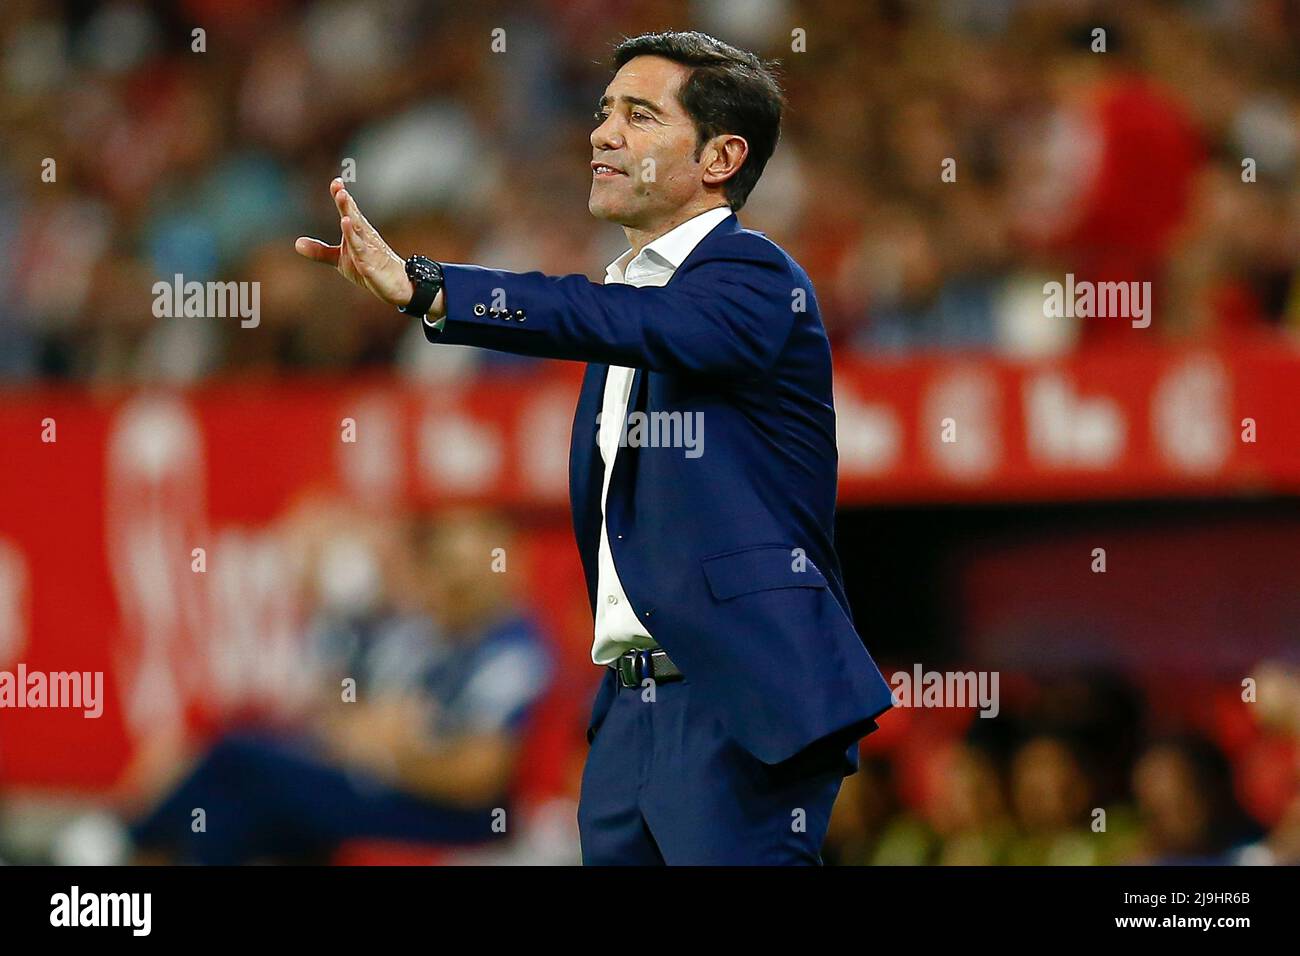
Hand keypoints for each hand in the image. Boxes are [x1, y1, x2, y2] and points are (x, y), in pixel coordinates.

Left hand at [295, 179, 414, 307]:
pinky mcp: (373, 269)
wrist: (396, 285)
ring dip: (354, 227)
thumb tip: (297, 243)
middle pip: (355, 219)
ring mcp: (370, 253)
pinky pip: (366, 260)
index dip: (342, 198)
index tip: (336, 182)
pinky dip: (361, 252)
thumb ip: (320, 251)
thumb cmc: (369, 267)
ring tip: (345, 217)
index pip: (349, 211)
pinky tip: (355, 247)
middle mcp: (365, 239)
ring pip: (361, 238)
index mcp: (357, 232)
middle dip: (348, 207)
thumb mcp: (340, 260)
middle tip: (341, 191)